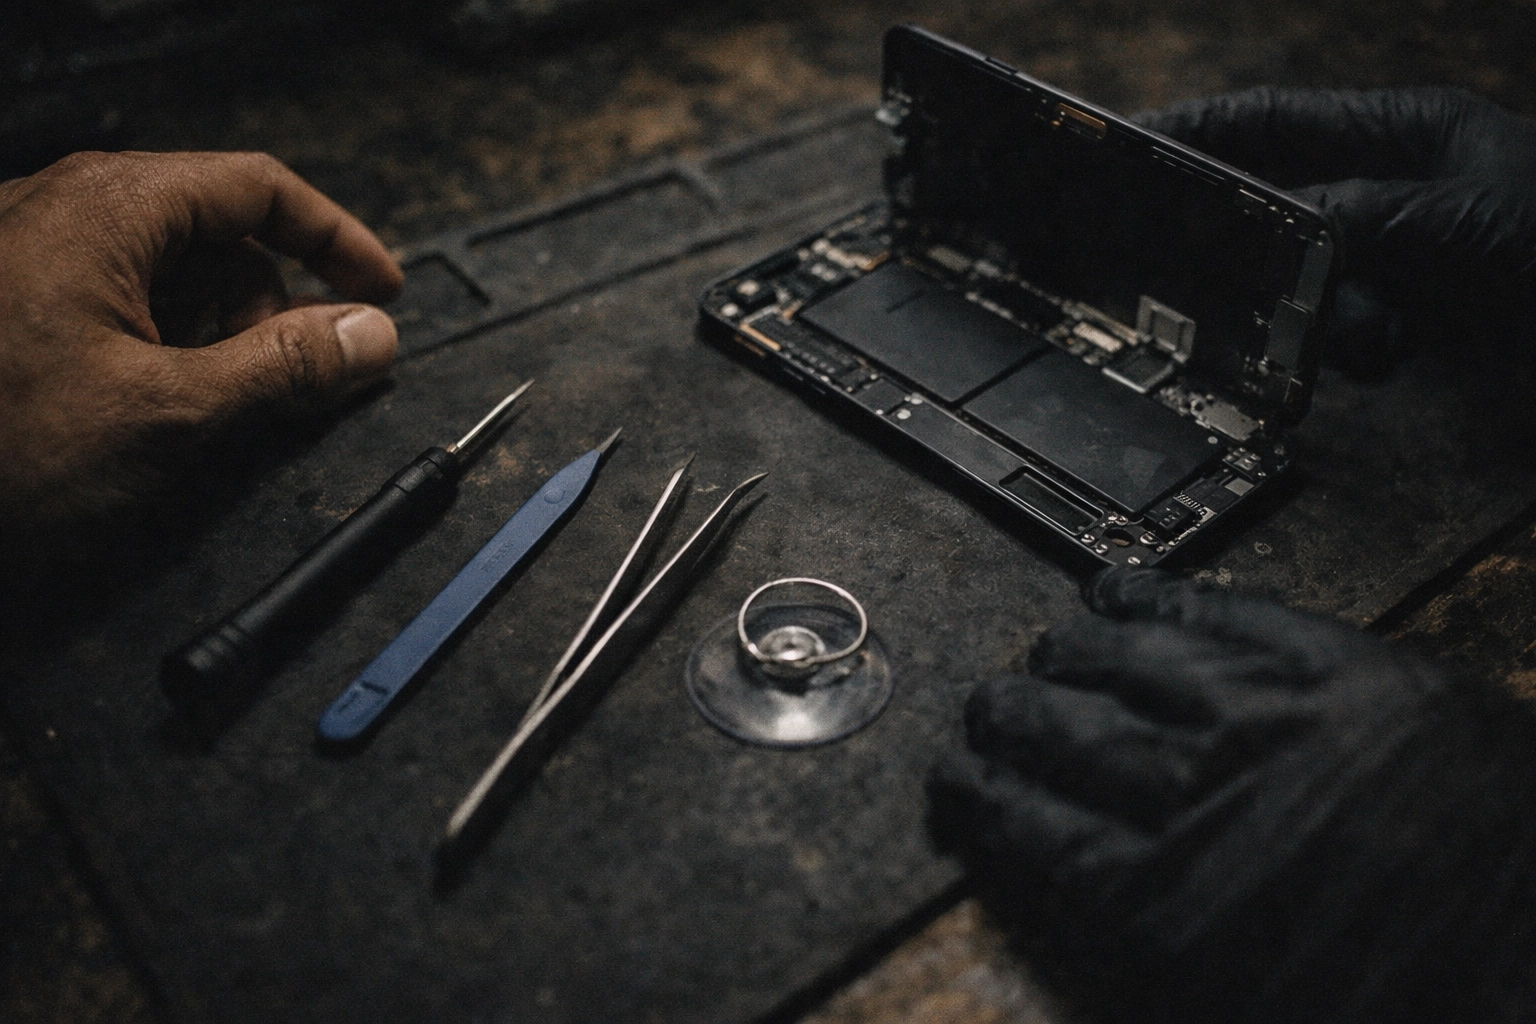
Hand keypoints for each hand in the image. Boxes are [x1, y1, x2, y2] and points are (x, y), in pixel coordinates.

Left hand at [0, 151, 403, 529]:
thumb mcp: (167, 411)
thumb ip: (284, 368)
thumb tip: (368, 337)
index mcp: (108, 207)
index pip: (259, 188)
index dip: (337, 241)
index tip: (382, 293)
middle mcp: (66, 212)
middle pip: (217, 234)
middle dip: (267, 307)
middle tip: (285, 383)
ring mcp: (33, 255)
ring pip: (168, 274)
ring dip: (213, 336)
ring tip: (201, 408)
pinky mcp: (15, 304)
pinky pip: (119, 304)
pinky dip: (161, 349)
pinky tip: (148, 409)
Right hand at [929, 568, 1535, 1022]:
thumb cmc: (1414, 1002)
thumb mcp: (1240, 1007)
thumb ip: (1150, 957)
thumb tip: (1080, 901)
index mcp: (1173, 899)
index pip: (1031, 825)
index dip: (980, 798)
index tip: (954, 782)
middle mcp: (1202, 793)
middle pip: (1064, 734)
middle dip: (1009, 720)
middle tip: (988, 713)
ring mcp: (1272, 716)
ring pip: (1128, 664)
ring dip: (1070, 656)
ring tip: (1046, 653)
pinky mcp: (1341, 669)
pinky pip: (1222, 614)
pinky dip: (1160, 597)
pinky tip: (1124, 589)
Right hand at [1139, 88, 1535, 373]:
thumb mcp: (1474, 214)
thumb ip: (1371, 213)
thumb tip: (1289, 222)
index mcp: (1404, 136)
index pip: (1274, 120)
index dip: (1199, 129)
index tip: (1134, 145)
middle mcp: (1390, 191)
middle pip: (1274, 205)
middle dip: (1247, 242)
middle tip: (1195, 269)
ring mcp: (1400, 257)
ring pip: (1301, 280)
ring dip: (1320, 308)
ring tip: (1376, 325)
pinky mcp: (1415, 318)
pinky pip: (1343, 330)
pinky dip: (1353, 345)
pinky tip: (1392, 351)